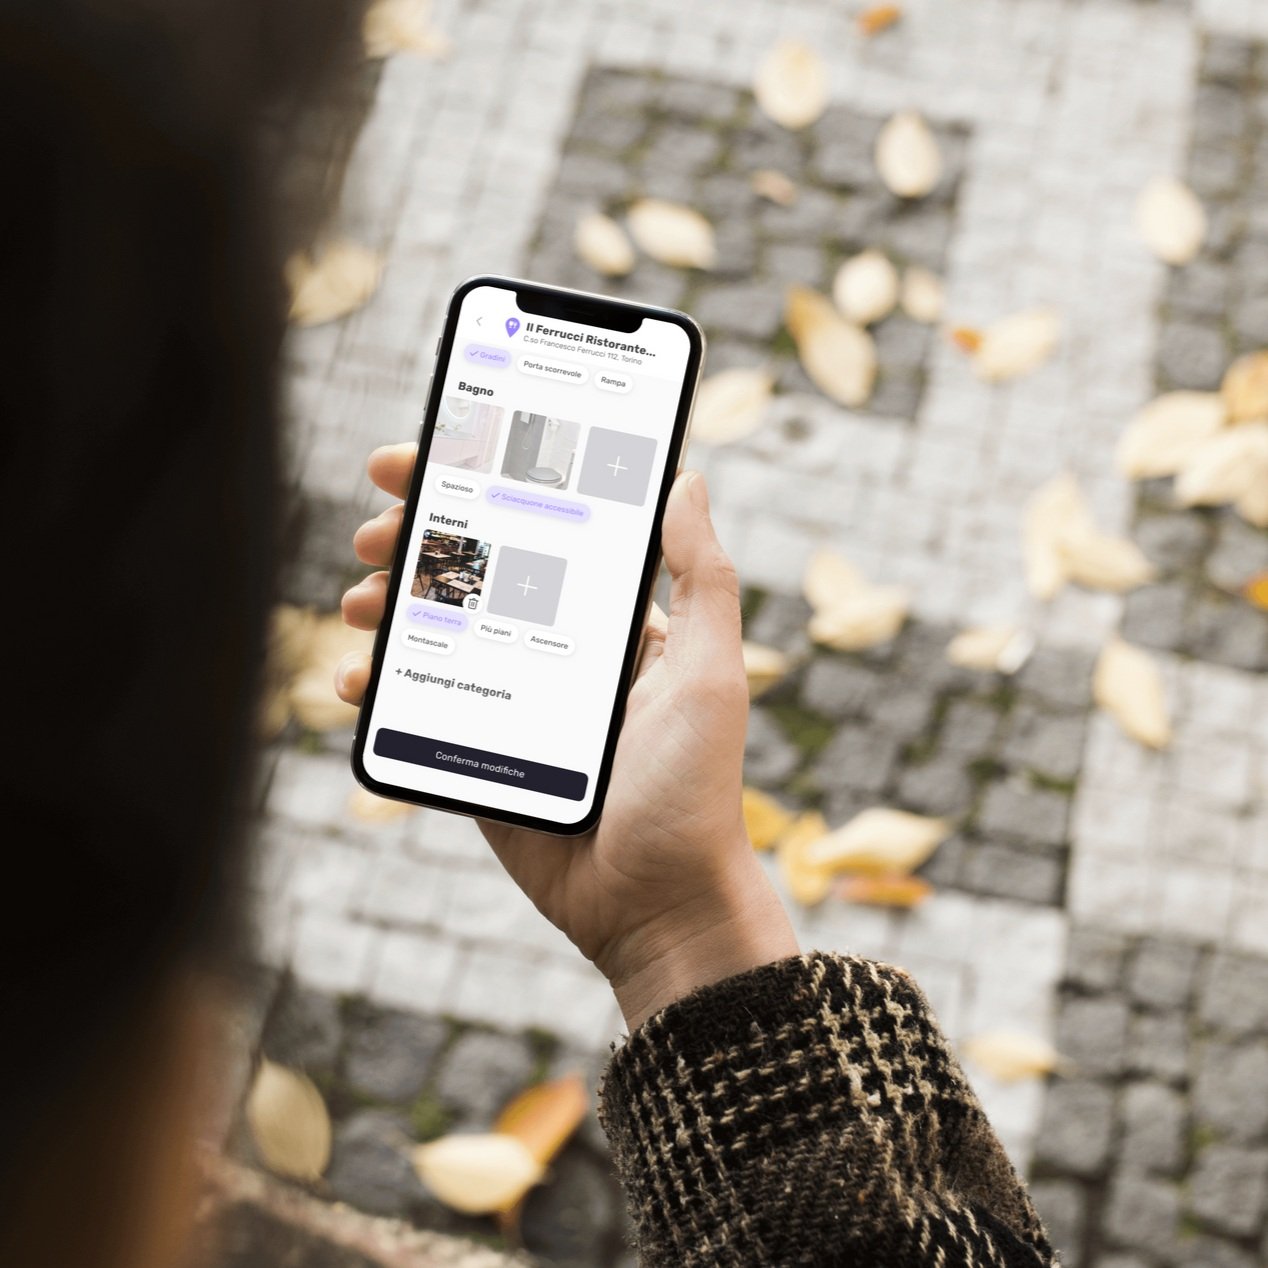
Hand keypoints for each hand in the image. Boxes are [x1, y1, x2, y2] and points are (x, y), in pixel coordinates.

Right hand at [338, 445, 797, 1029]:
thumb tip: (687, 477)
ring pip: (431, 633)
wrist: (656, 904)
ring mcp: (509, 702)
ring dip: (385, 605)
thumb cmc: (694, 787)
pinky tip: (355, 680)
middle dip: (414, 540)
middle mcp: (552, 651)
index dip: (477, 487)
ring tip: (361, 600)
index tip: (426, 456)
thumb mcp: (708, 671)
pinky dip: (375, 686)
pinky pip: (414, 707)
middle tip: (375, 529)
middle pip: (469, 573)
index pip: (535, 530)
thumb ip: (698, 578)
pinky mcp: (475, 755)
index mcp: (606, 621)